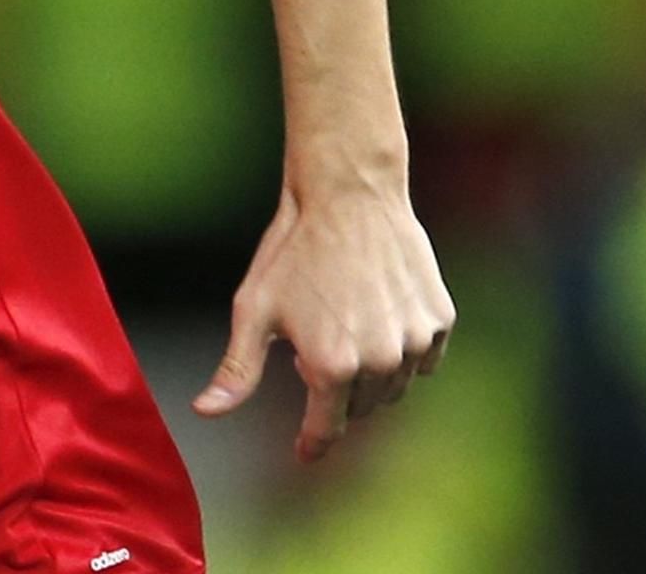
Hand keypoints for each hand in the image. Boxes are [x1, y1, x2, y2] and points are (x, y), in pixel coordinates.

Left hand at [191, 179, 454, 461]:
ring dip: (369, 376)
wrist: (348, 195)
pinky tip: (377, 319)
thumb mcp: (253, 310)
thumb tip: (205, 411)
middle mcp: (381, 361)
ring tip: (343, 332)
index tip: (304, 452)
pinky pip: (422, 357)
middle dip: (335, 395)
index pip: (325, 428)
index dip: (311, 443)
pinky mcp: (440, 318)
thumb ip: (237, 370)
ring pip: (393, 386)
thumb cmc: (293, 250)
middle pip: (359, 408)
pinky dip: (402, 351)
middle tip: (313, 357)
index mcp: (333, 366)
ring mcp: (416, 341)